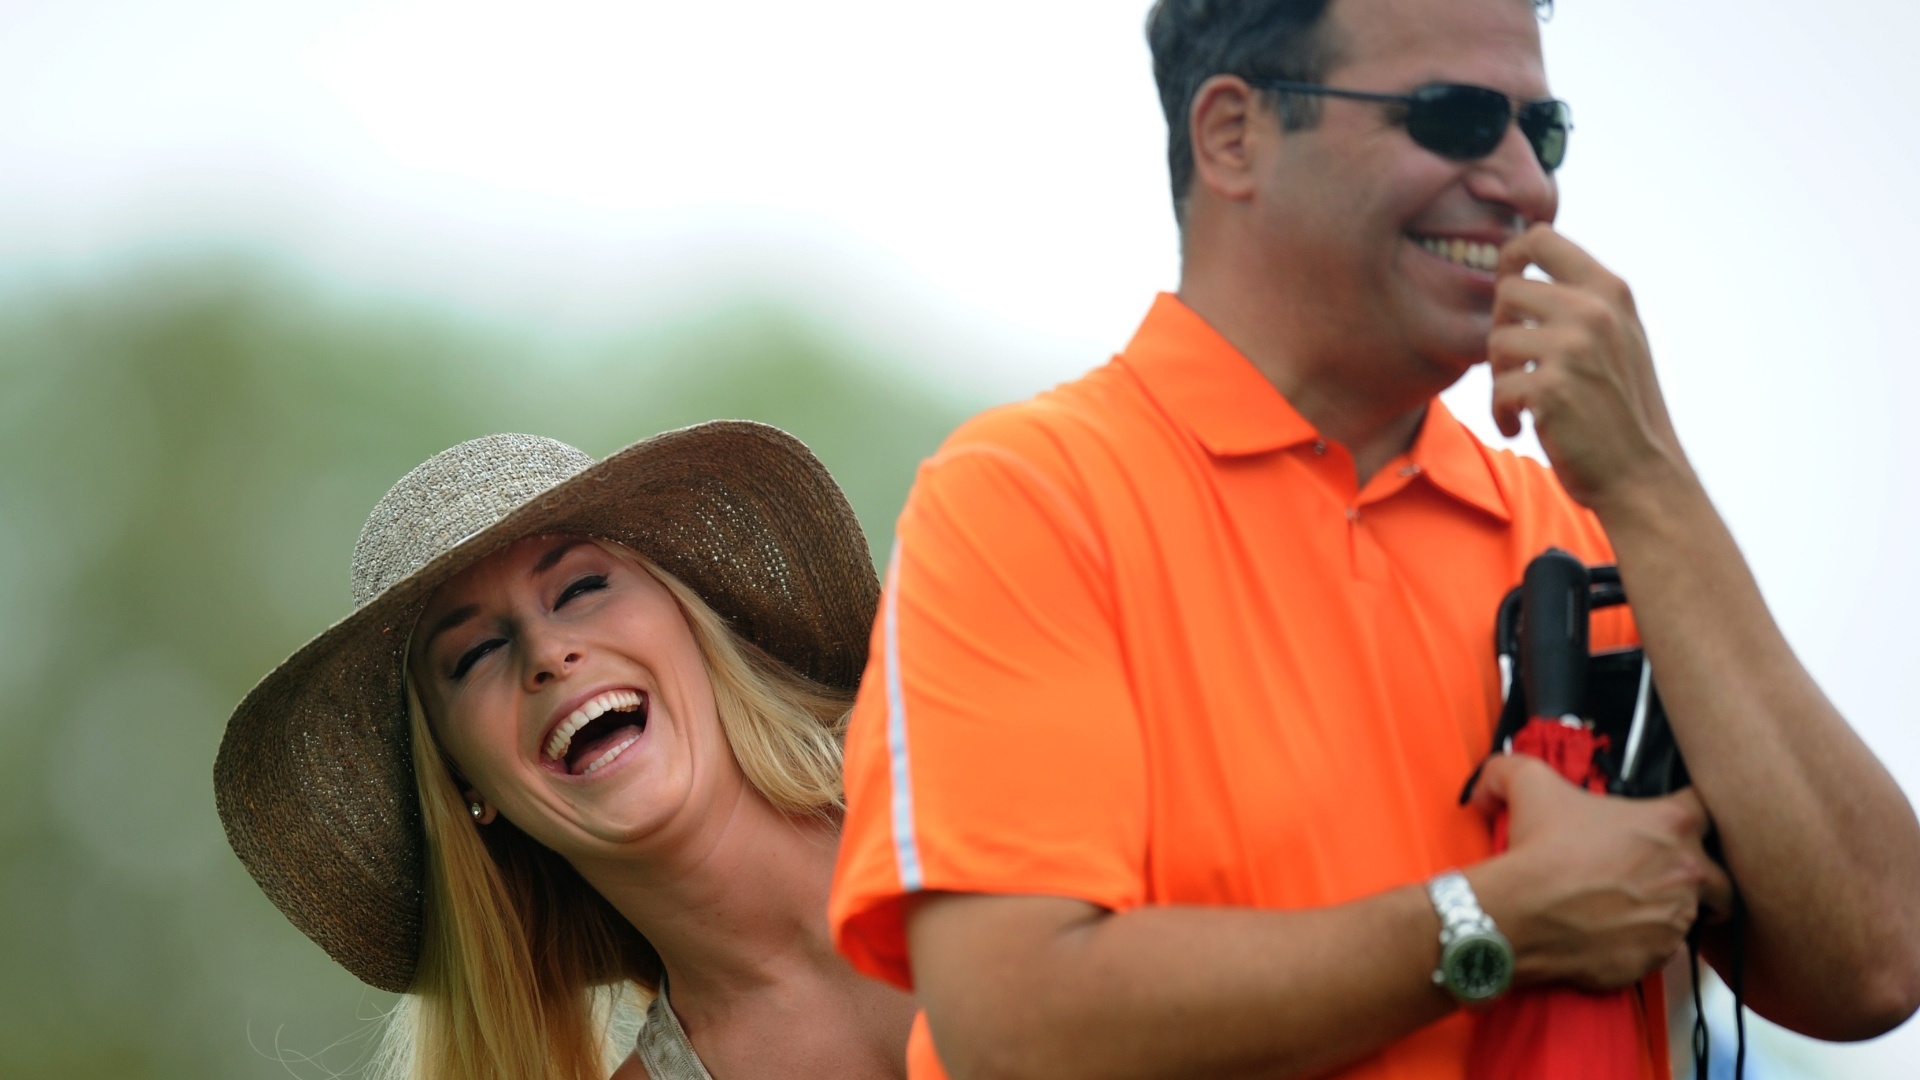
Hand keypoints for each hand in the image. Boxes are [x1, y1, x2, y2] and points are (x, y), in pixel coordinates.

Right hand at [1468, 754, 1732, 991]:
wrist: (1521, 915)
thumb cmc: (1538, 853)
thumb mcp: (1527, 783)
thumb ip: (1516, 765)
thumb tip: (1496, 778)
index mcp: (1669, 825)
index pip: (1707, 807)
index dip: (1691, 809)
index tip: (1675, 818)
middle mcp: (1685, 872)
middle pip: (1722, 874)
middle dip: (1703, 875)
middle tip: (1671, 875)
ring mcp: (1675, 918)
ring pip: (1692, 914)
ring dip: (1669, 909)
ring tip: (1631, 905)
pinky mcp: (1657, 956)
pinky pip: (1662, 948)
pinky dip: (1644, 941)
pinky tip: (1615, 930)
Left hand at [1488, 225, 1691, 514]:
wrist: (1643, 473)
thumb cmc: (1620, 407)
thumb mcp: (1617, 337)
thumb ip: (1581, 301)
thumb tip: (1524, 259)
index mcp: (1610, 290)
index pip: (1541, 238)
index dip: (1510, 257)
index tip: (1507, 289)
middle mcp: (1594, 311)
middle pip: (1508, 291)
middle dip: (1503, 329)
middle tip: (1517, 364)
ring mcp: (1574, 348)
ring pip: (1497, 341)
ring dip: (1500, 375)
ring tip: (1523, 399)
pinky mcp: (1552, 388)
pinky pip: (1498, 387)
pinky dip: (1502, 412)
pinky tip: (1519, 426)